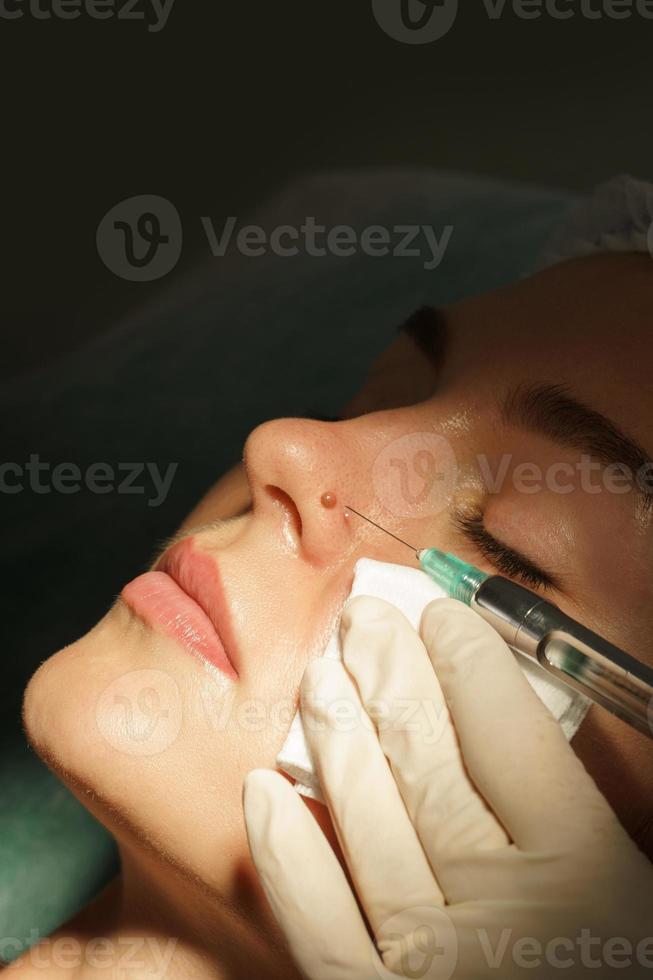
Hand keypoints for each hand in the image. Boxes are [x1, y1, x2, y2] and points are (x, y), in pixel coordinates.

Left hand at [244, 596, 652, 978]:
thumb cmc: (611, 966)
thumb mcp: (628, 891)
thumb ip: (576, 808)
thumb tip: (514, 712)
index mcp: (588, 877)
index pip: (515, 740)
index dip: (472, 668)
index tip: (442, 618)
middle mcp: (505, 913)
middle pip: (433, 767)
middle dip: (395, 681)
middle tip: (364, 622)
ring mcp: (431, 963)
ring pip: (372, 825)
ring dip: (341, 742)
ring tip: (321, 677)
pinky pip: (319, 928)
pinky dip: (287, 859)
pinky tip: (262, 792)